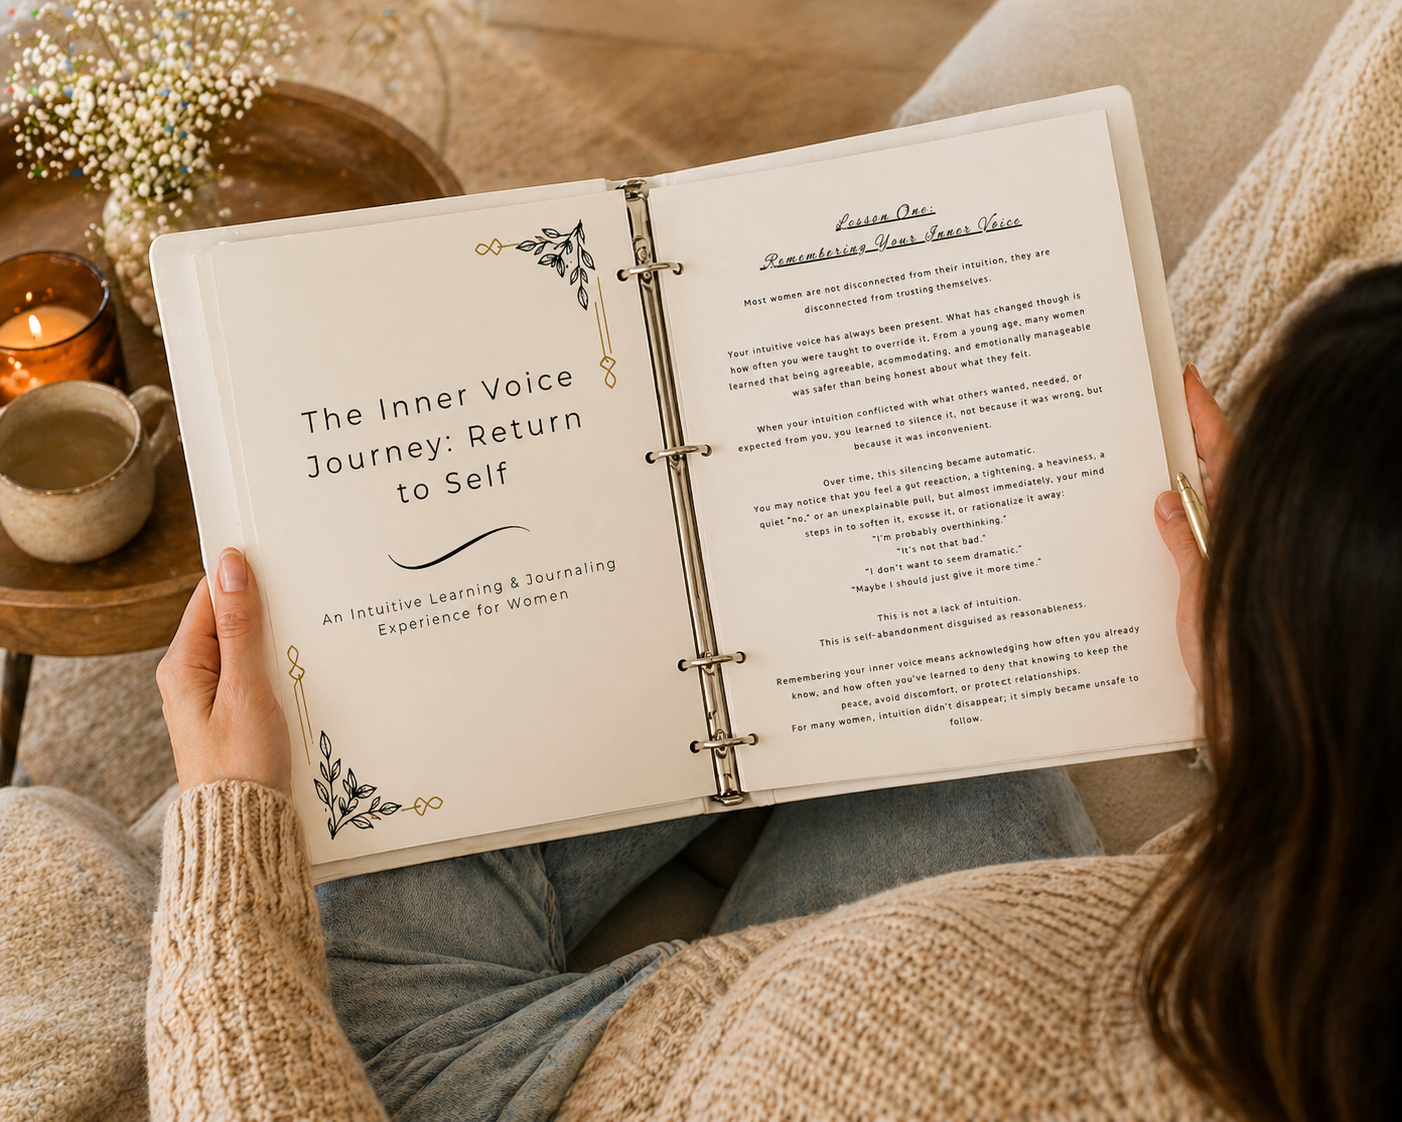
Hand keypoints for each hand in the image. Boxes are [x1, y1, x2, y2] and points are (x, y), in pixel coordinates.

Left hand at [157, 548, 291, 795]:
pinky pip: (252, 672)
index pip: (209, 598)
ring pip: (244, 646)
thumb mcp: (245, 689)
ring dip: (273, 636)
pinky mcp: (231, 713)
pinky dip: (275, 663)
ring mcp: (210, 696)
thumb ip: (240, 627)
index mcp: (181, 665)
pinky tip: (302, 663)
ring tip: (309, 625)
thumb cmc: (241, 763)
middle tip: (304, 592)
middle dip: (262, 606)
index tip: (278, 559)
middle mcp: (190, 676)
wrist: (244, 825)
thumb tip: (231, 567)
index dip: (241, 576)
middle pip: (226, 620)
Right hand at [1154, 364, 1233, 694]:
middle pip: (1207, 479)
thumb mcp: (1201, 591)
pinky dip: (1161, 537)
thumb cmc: (1238, 659)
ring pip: (1191, 515)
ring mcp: (1223, 565)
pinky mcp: (1208, 593)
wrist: (1251, 722)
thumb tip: (1164, 499)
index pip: (1224, 454)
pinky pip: (1183, 550)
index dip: (1202, 414)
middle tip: (1137, 416)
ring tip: (1124, 471)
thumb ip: (1184, 540)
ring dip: (1160, 496)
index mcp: (1243, 526)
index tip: (1182, 379)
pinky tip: (1134, 534)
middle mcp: (1237, 541)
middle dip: (1174, 449)